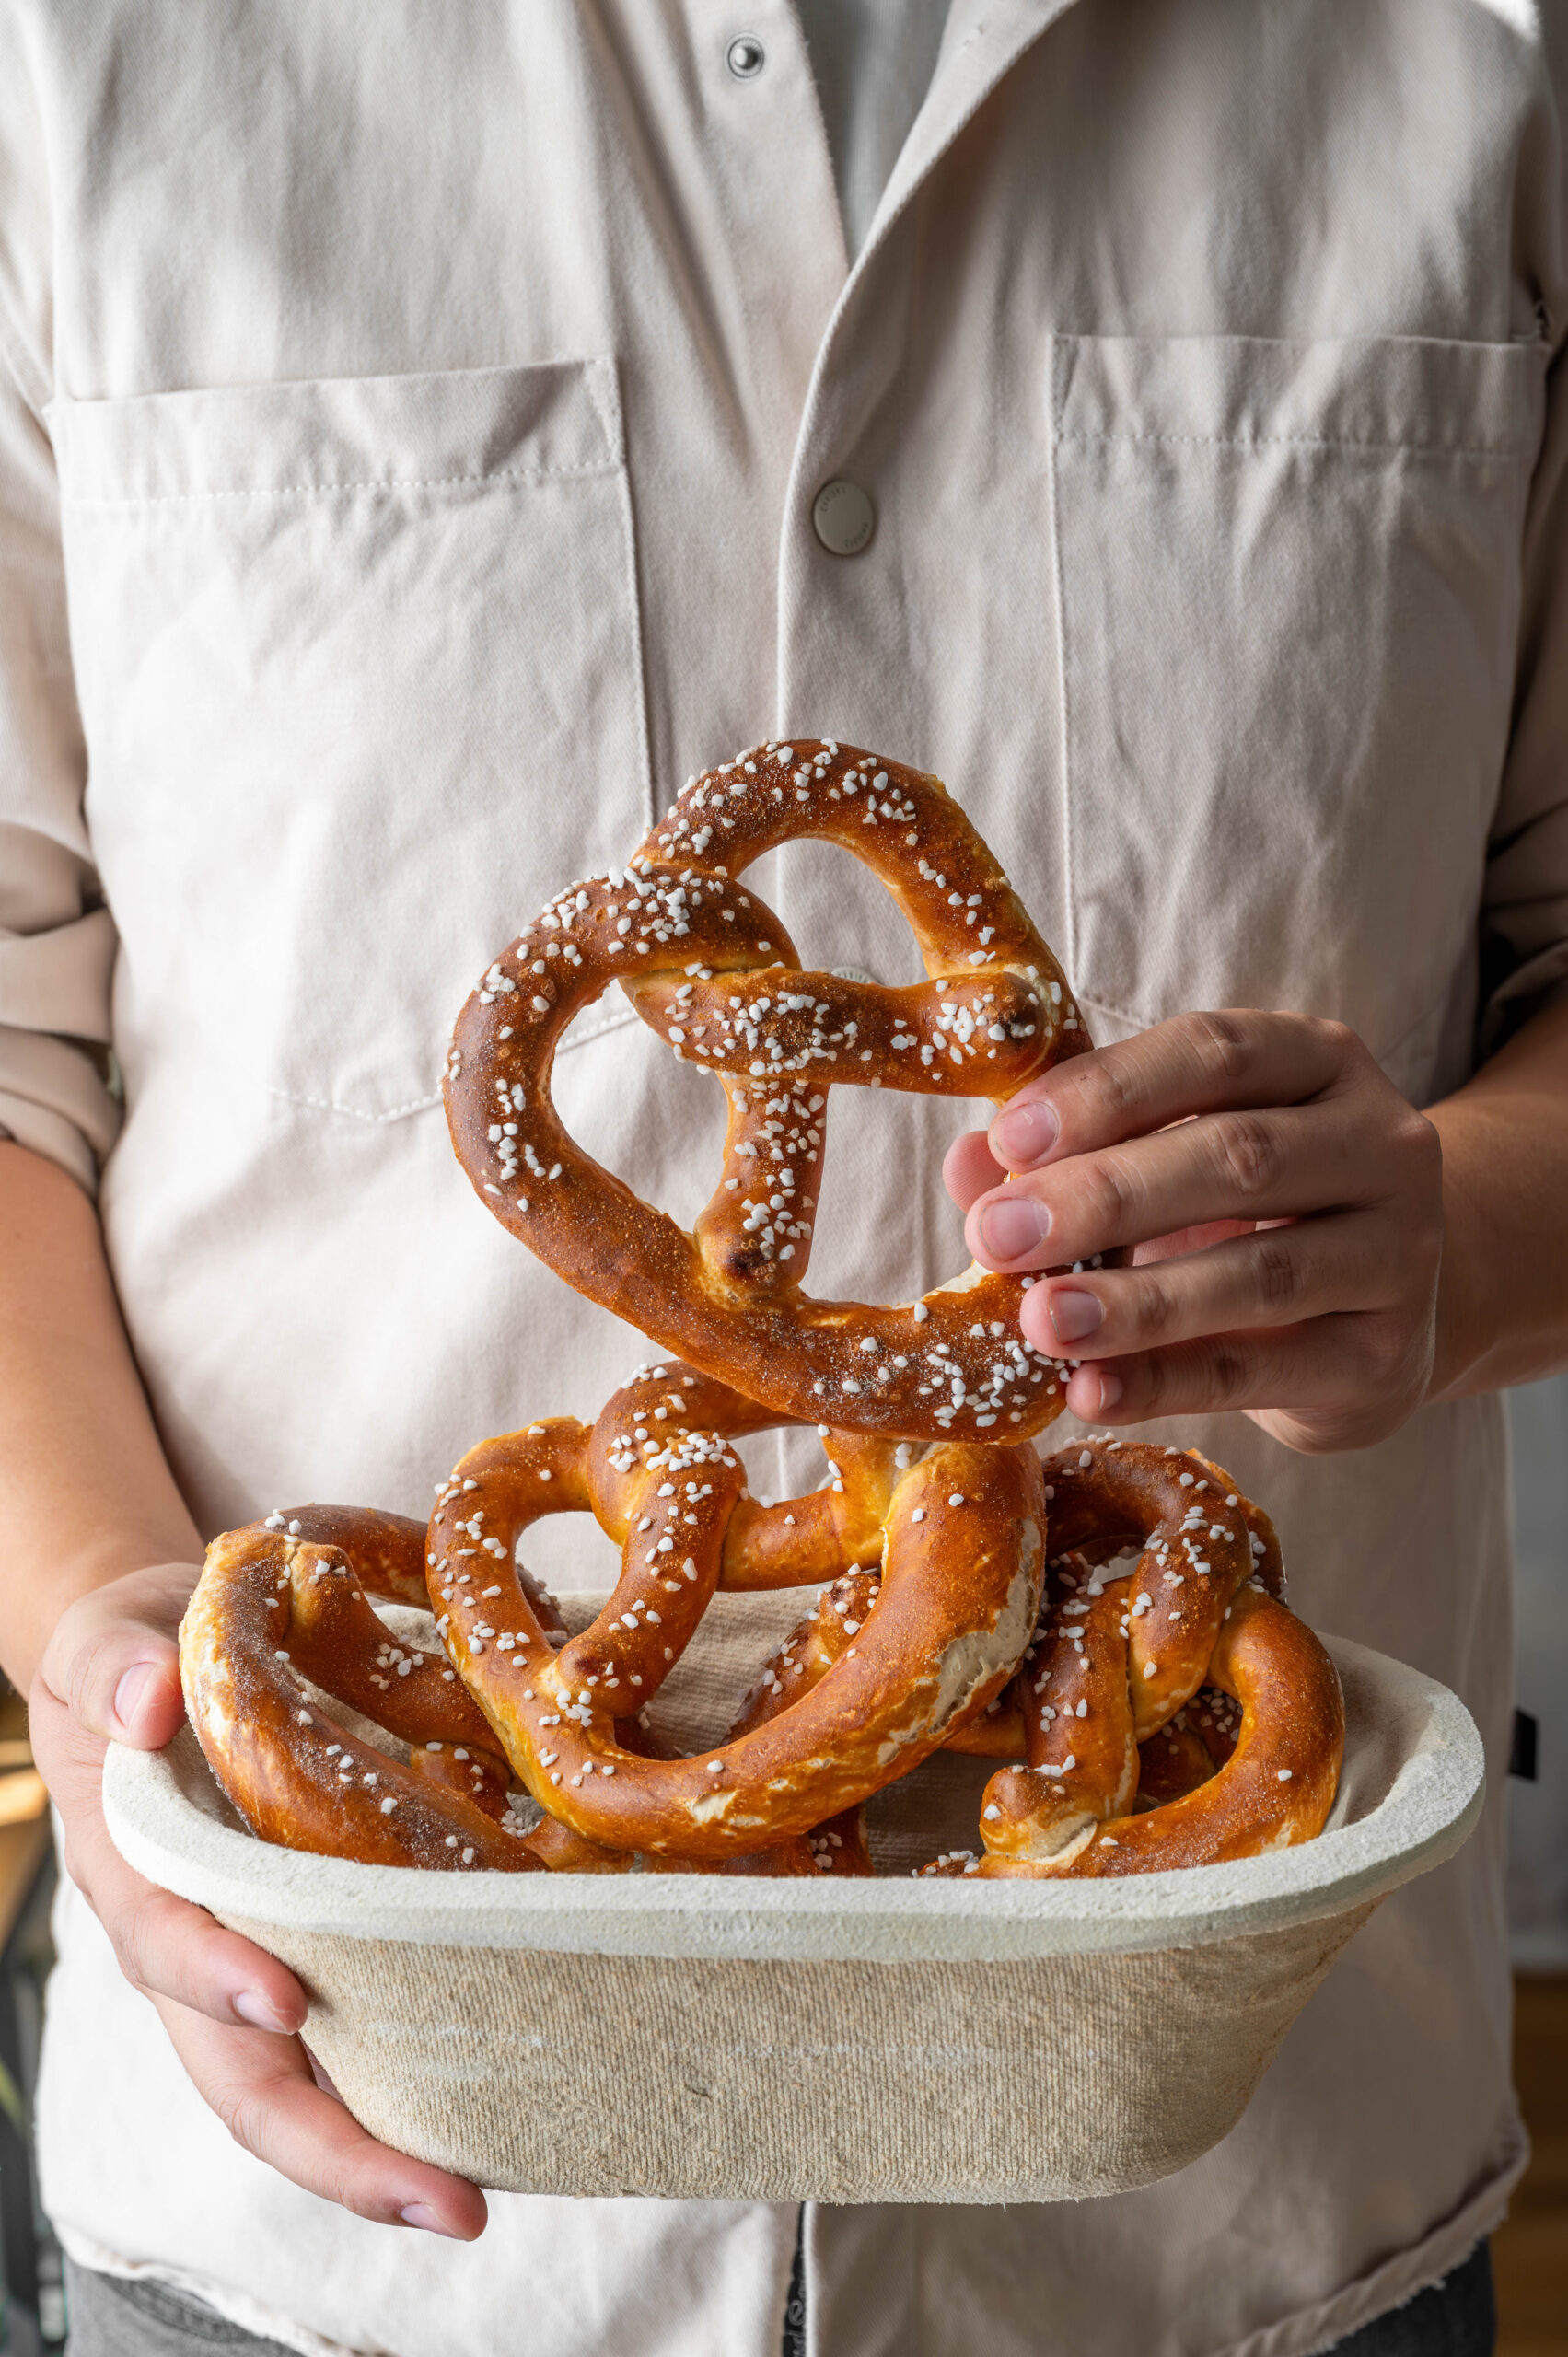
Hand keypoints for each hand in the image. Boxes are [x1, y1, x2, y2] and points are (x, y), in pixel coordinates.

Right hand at [31, 1562, 486, 2238]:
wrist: (160, 1658)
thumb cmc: (135, 1654)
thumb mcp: (109, 1643)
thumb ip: (118, 1666)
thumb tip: (149, 1698)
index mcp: (136, 1872)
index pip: (166, 1945)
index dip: (216, 1977)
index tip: (283, 1998)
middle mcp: (196, 1945)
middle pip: (247, 2078)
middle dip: (335, 2149)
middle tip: (443, 2199)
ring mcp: (257, 1961)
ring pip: (308, 2084)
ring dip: (386, 2148)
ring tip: (474, 2199)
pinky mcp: (320, 1948)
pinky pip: (361, 2029)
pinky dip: (418, 2078)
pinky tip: (503, 2104)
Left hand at [945, 1010, 1443, 1452]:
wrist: (1385, 1316)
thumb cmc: (1251, 1216)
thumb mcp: (1171, 1162)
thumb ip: (1073, 1153)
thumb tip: (967, 1162)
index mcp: (1319, 1061)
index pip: (1214, 1053)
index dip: (1108, 1091)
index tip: (1010, 1137)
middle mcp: (1381, 1143)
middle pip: (1237, 1157)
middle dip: (1103, 1195)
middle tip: (997, 1234)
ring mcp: (1400, 1253)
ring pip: (1261, 1271)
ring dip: (1136, 1301)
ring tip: (1040, 1321)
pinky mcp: (1385, 1358)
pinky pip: (1262, 1371)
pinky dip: (1166, 1382)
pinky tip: (1089, 1391)